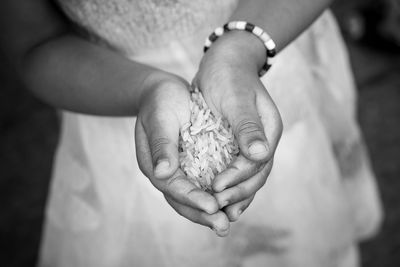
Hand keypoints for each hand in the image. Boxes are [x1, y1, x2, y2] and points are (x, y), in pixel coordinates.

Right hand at [135, 71, 230, 235]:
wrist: (163, 91)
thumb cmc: (160, 100)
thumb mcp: (160, 117)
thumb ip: (162, 144)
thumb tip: (163, 173)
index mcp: (153, 164)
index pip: (173, 187)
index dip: (193, 199)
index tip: (213, 207)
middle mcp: (164, 173)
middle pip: (183, 201)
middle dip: (203, 215)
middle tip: (224, 226)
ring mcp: (178, 172)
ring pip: (193, 198)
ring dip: (211, 212)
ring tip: (230, 222)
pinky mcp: (191, 167)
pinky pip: (203, 186)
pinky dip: (216, 196)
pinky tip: (232, 203)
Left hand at [194, 31, 282, 221]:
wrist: (225, 61)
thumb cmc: (228, 75)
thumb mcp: (235, 96)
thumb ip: (247, 125)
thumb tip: (260, 154)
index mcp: (269, 130)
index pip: (256, 162)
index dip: (237, 177)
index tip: (216, 188)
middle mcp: (264, 141)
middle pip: (256, 175)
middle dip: (237, 193)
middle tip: (215, 206)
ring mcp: (252, 145)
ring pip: (249, 178)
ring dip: (236, 197)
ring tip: (219, 215)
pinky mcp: (238, 146)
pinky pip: (237, 171)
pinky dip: (230, 186)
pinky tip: (217, 199)